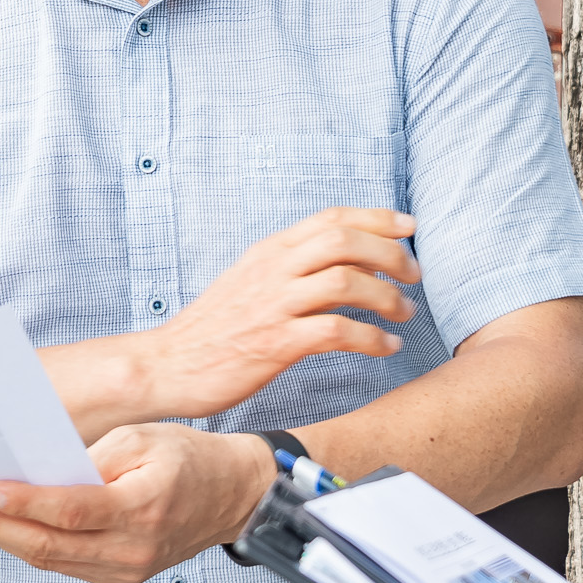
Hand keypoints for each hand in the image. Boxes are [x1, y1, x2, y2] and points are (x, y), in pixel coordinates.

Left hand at [0, 425, 275, 582]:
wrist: (232, 497)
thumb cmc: (188, 458)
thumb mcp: (142, 437)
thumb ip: (93, 458)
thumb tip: (40, 474)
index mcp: (143, 506)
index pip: (72, 511)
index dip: (25, 503)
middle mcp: (134, 548)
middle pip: (52, 546)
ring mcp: (128, 570)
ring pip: (53, 562)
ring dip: (6, 539)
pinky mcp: (122, 578)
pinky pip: (67, 566)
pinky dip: (33, 548)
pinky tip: (6, 529)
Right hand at [134, 208, 419, 421]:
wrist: (168, 365)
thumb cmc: (213, 329)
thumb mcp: (249, 281)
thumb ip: (290, 267)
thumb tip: (341, 262)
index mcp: (269, 251)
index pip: (331, 218)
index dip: (377, 217)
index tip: (408, 226)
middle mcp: (273, 270)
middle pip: (346, 242)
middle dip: (391, 254)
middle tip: (414, 275)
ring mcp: (274, 305)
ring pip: (347, 282)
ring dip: (388, 297)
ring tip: (404, 313)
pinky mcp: (276, 343)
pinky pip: (338, 332)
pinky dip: (372, 339)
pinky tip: (386, 348)